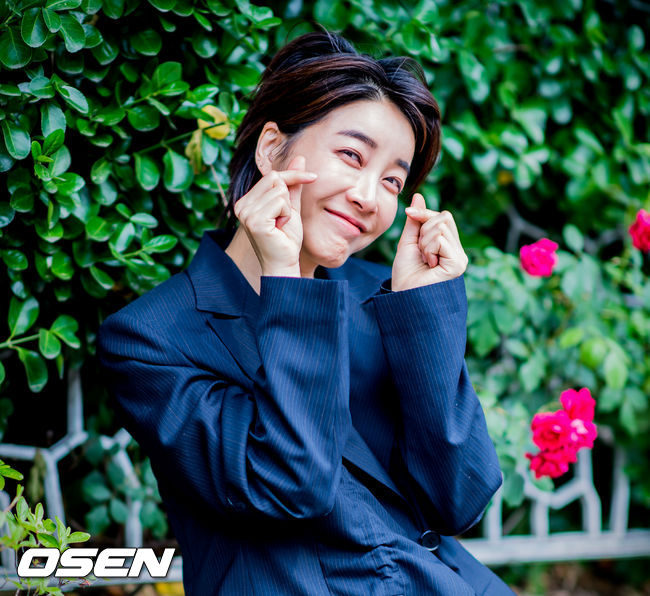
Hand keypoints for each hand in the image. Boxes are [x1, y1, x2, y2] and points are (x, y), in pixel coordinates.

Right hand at [233, 155, 316, 276]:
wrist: (284, 264)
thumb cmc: (286, 240)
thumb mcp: (291, 207)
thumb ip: (293, 184)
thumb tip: (300, 158)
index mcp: (246, 201)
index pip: (271, 176)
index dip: (293, 175)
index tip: (313, 177)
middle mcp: (241, 205)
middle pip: (274, 179)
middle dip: (288, 196)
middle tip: (285, 218)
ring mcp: (246, 213)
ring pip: (279, 191)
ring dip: (287, 209)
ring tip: (281, 225)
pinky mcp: (255, 221)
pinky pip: (280, 203)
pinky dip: (286, 214)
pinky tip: (280, 228)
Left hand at [391, 193, 467, 290]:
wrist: (403, 296)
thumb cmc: (406, 274)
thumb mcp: (408, 242)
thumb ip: (415, 221)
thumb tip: (418, 196)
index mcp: (448, 246)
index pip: (442, 216)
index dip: (424, 213)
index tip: (409, 214)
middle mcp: (457, 251)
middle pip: (443, 218)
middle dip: (423, 230)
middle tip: (420, 251)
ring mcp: (459, 258)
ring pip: (440, 227)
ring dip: (424, 242)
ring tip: (424, 259)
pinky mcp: (458, 264)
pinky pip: (440, 239)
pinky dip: (428, 248)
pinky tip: (429, 264)